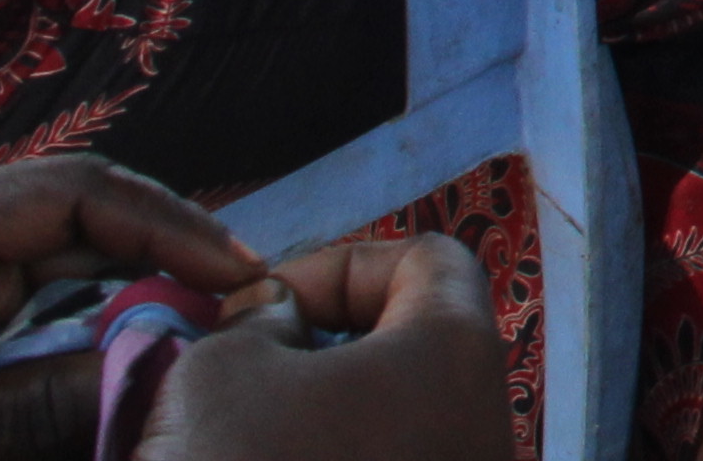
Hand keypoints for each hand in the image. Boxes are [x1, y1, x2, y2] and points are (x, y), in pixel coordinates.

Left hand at [0, 149, 268, 395]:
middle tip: (241, 306)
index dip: (167, 223)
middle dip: (165, 255)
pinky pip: (43, 309)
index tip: (235, 273)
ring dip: (137, 296)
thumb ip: (46, 403)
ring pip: (72, 263)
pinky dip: (93, 331)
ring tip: (203, 332)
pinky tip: (136, 357)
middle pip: (84, 217)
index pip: (73, 192)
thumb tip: (169, 366)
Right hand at [136, 238, 507, 460]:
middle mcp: (481, 422)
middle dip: (317, 349)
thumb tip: (281, 319)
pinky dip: (326, 458)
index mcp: (455, 352)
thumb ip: (261, 318)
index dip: (338, 267)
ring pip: (390, 422)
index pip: (425, 261)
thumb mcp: (222, 365)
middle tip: (236, 373)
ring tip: (233, 436)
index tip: (261, 308)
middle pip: (410, 347)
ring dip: (311, 416)